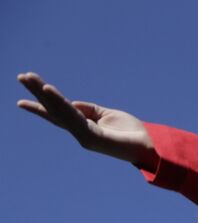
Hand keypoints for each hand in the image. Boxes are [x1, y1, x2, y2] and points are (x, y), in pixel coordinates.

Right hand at [16, 73, 155, 166]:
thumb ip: (89, 109)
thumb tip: (72, 103)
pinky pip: (71, 116)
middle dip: (37, 93)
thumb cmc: (133, 132)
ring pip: (59, 110)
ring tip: (28, 78)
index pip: (58, 113)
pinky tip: (48, 90)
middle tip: (20, 76)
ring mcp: (85, 136)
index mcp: (84, 127)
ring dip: (43, 93)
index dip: (41, 104)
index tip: (22, 99)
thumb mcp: (108, 114)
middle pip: (54, 109)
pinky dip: (59, 102)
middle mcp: (81, 132)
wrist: (151, 146)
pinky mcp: (91, 137)